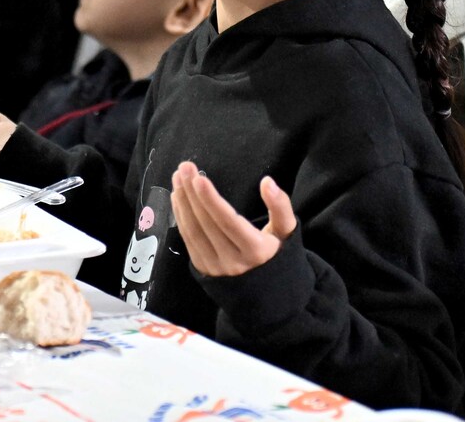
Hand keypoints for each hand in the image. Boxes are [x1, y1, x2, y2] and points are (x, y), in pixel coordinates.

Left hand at [169, 161, 295, 277]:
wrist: (268, 297)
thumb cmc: (277, 256)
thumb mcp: (286, 233)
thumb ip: (280, 207)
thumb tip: (268, 182)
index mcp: (256, 251)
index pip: (228, 222)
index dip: (212, 200)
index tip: (198, 178)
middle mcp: (233, 261)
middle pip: (207, 223)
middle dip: (193, 193)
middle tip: (184, 167)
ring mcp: (215, 267)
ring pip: (193, 231)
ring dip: (183, 202)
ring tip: (178, 177)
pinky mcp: (203, 269)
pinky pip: (188, 240)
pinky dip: (180, 217)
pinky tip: (178, 197)